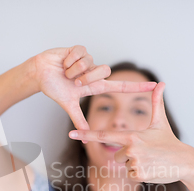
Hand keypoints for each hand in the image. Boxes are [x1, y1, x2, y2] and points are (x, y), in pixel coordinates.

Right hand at [31, 45, 156, 130]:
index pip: (120, 86)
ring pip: (90, 63)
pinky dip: (69, 61)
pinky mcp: (80, 49)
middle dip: (86, 78)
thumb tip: (84, 138)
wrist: (40, 74)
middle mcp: (94, 72)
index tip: (154, 86)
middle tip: (73, 82)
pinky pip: (81, 53)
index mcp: (95, 85)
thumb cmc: (54, 88)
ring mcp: (88, 60)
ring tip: (66, 72)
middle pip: (103, 72)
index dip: (137, 87)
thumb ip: (78, 120)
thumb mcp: (68, 105)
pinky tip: (64, 62)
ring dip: (74, 70)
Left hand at [68, 82, 193, 182]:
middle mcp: (131, 148)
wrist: (184, 161)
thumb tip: (161, 83)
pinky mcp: (139, 174)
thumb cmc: (169, 141)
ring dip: (135, 165)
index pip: (104, 136)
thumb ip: (156, 103)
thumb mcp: (160, 123)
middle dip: (129, 156)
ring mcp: (135, 162)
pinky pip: (131, 175)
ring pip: (124, 166)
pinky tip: (151, 169)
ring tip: (150, 161)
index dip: (86, 134)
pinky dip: (140, 174)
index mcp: (132, 136)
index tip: (71, 133)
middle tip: (146, 153)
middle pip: (117, 155)